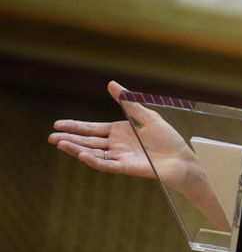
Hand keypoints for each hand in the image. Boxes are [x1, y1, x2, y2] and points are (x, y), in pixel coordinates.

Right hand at [48, 81, 194, 188]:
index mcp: (120, 132)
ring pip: (93, 153)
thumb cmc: (168, 138)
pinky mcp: (126, 167)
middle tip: (51, 137)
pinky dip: (94, 160)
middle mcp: (117, 145)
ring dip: (76, 149)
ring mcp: (120, 157)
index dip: (76, 126)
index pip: (93, 129)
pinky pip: (106, 164)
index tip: (58, 124)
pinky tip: (82, 154)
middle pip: (88, 141)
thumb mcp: (146, 116)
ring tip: (60, 144)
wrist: (181, 158)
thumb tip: (111, 84)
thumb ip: (127, 102)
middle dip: (70, 138)